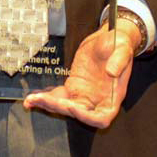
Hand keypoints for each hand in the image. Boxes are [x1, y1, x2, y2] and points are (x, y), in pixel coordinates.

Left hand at [23, 18, 139, 127]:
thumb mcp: (123, 49)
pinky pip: (58, 96)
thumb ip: (120, 60)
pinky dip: (46, 97)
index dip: (86, 117)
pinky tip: (33, 97)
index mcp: (113, 97)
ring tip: (32, 99)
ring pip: (64, 106)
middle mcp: (97, 100)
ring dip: (48, 104)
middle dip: (59, 107)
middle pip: (77, 113)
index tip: (72, 106)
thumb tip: (112, 72)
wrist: (110, 39)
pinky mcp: (73, 86)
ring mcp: (84, 94)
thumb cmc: (120, 45)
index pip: (101, 118)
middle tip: (43, 99)